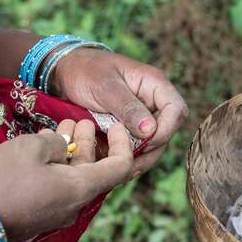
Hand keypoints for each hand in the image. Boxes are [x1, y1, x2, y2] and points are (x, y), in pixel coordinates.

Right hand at [0, 119, 132, 241]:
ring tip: (62, 128)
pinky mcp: (39, 216)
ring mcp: (56, 213)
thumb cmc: (1, 179)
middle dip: (90, 143)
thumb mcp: (31, 147)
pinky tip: (44, 148)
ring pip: (73, 178)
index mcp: (80, 189)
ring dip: (70, 152)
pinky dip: (57, 166)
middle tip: (82, 121)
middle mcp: (74, 205)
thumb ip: (55, 142)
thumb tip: (62, 146)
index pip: (120, 168)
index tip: (115, 125)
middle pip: (95, 172)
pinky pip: (57, 188)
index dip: (124, 144)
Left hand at [51, 48, 187, 172]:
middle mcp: (152, 103)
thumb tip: (151, 130)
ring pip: (153, 146)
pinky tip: (114, 167)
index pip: (176, 110)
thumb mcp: (105, 87)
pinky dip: (127, 159)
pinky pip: (136, 149)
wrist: (65, 74)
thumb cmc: (85, 71)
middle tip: (128, 160)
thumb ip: (128, 107)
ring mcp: (141, 118)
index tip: (146, 141)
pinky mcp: (128, 131)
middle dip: (151, 149)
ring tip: (121, 170)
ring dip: (140, 159)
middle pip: (166, 132)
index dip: (166, 129)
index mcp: (153, 85)